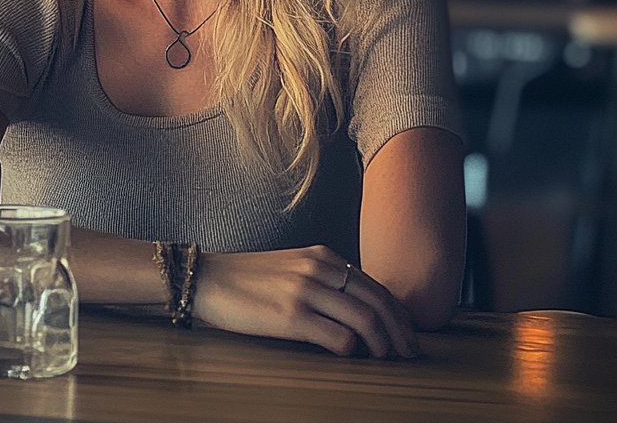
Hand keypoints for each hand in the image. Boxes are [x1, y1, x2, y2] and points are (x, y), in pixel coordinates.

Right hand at [192, 245, 419, 357]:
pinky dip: (353, 352)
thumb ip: (323, 278)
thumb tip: (356, 308)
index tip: (407, 334)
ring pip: (365, 320)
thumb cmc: (248, 278)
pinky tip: (351, 359)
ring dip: (382, 345)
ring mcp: (305, 291)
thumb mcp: (292, 266)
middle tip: (409, 353)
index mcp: (322, 256)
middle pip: (378, 301)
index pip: (375, 285)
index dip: (397, 313)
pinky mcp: (291, 316)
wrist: (207, 279)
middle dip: (400, 331)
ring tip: (385, 360)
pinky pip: (339, 338)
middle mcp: (318, 269)